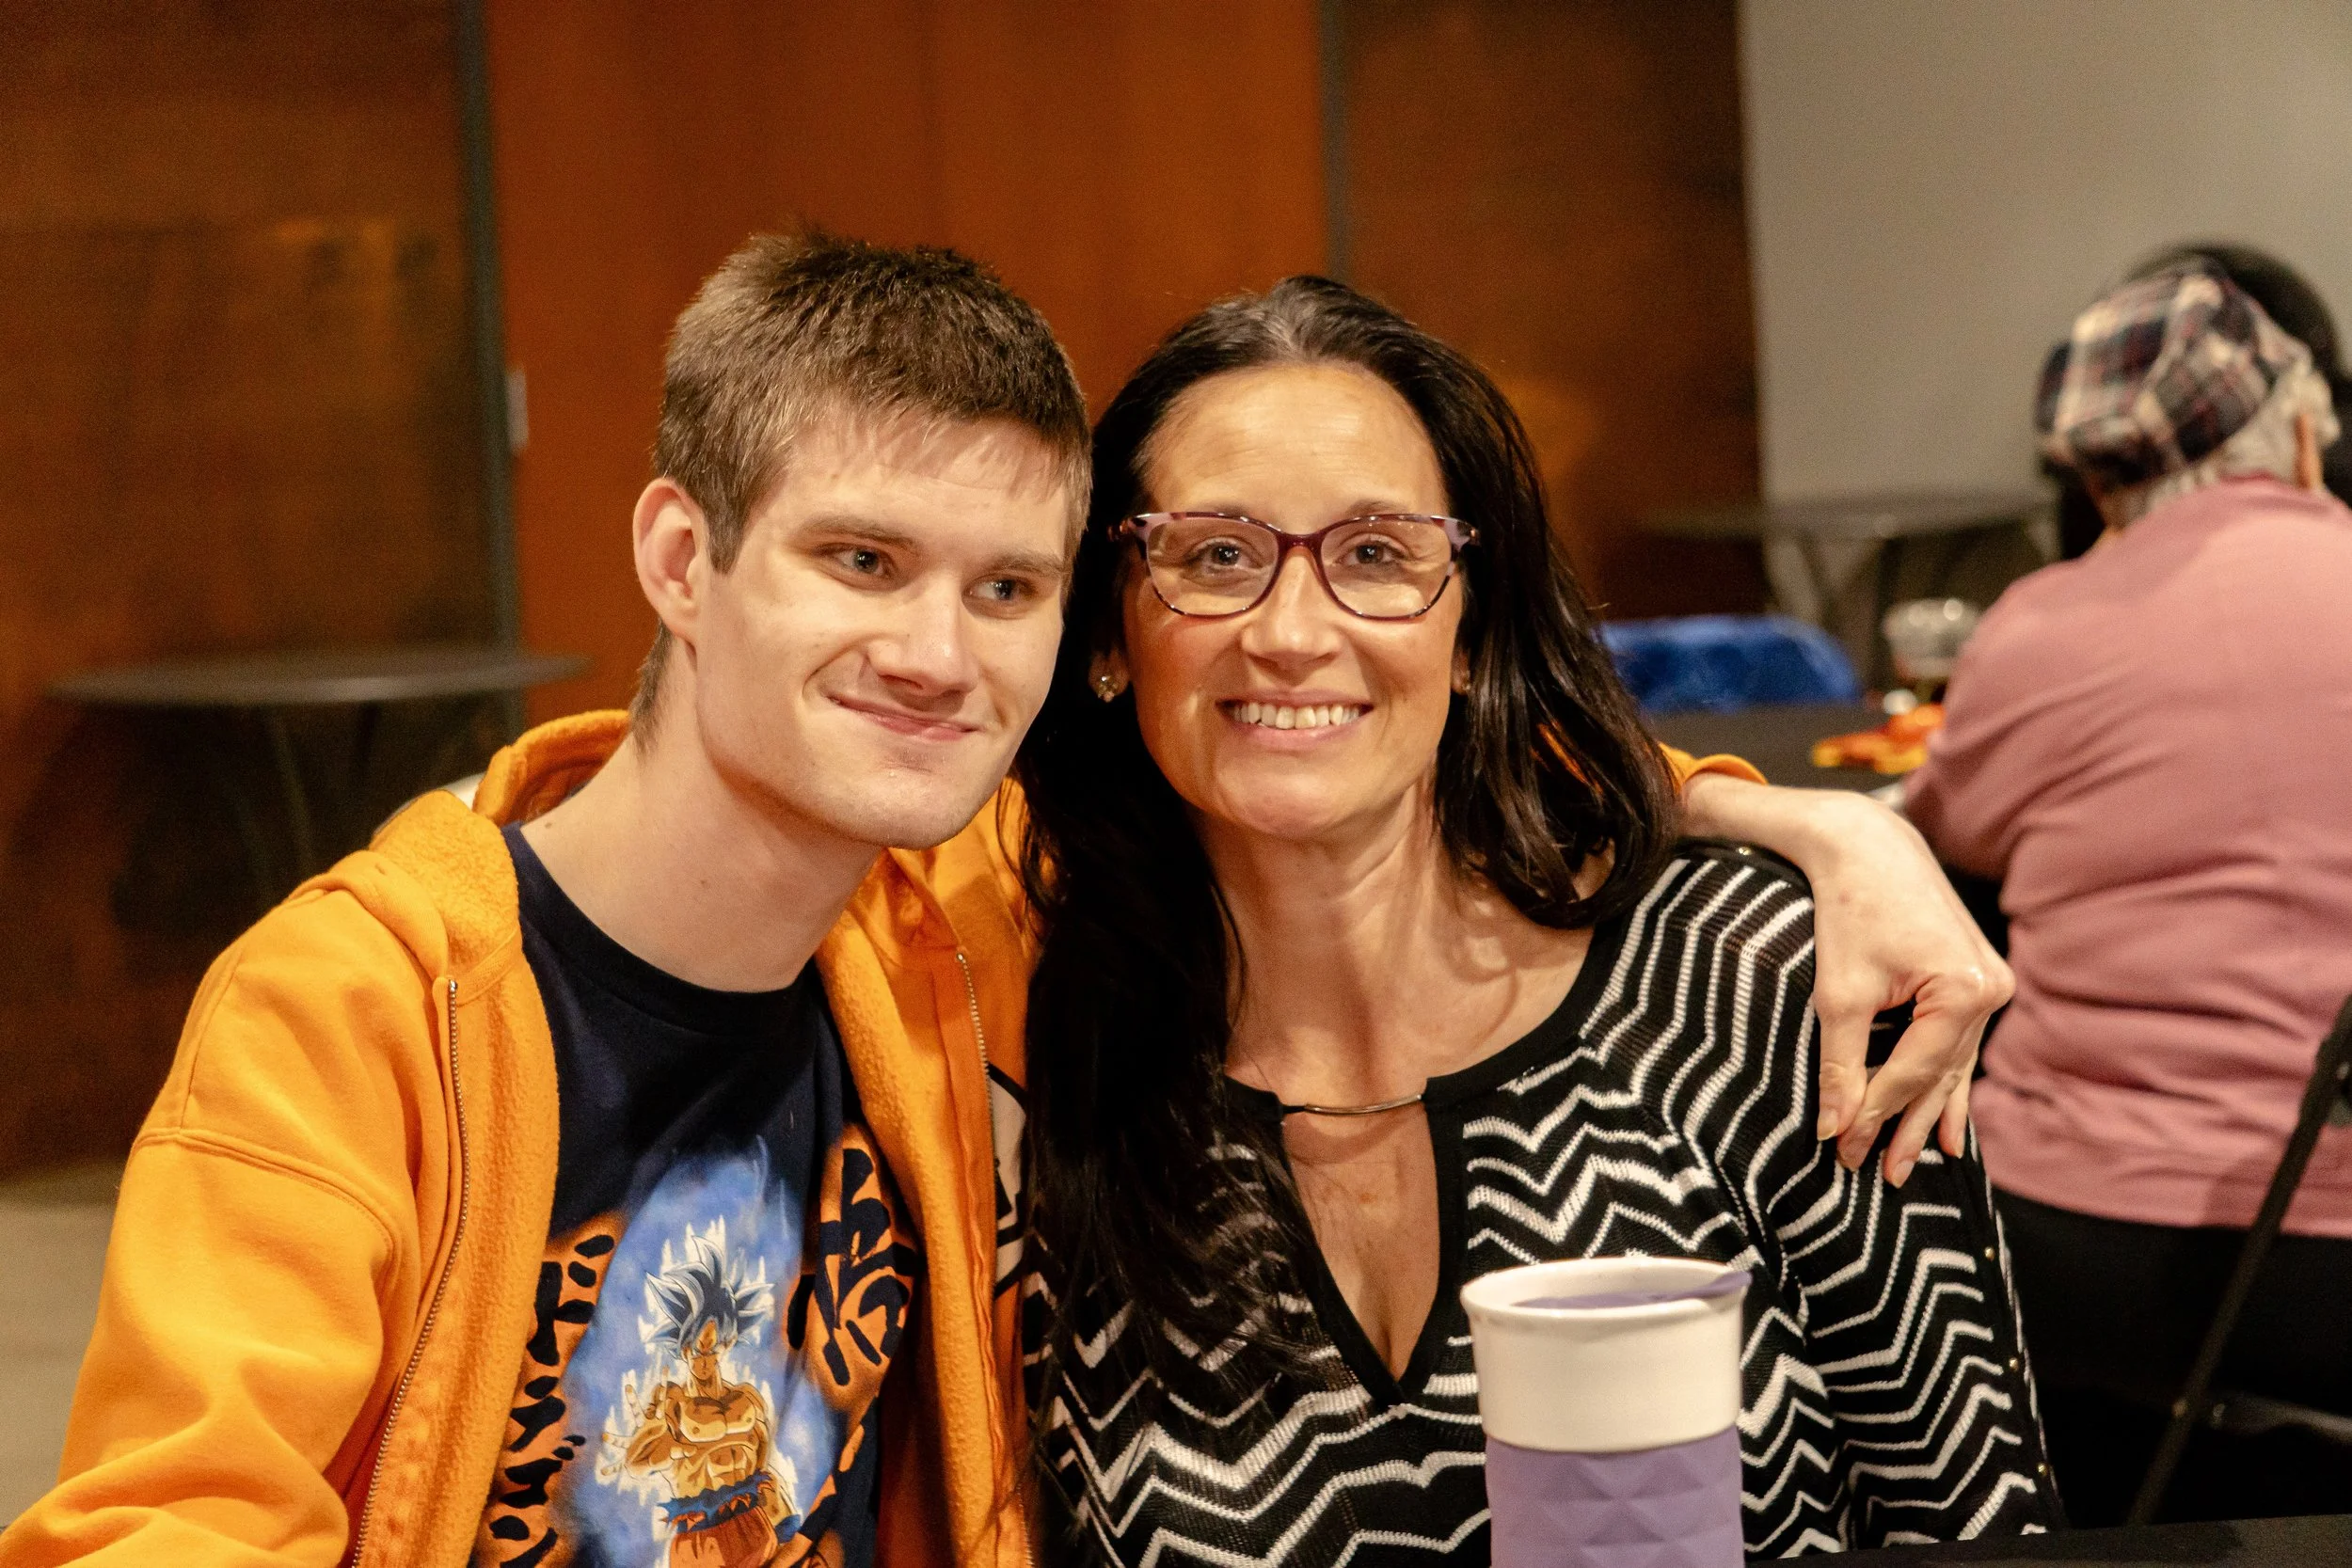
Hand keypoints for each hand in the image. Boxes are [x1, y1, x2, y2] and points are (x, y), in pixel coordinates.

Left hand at [1680, 776, 2012, 1183]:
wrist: (1868, 846)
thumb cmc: (1848, 911)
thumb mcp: (1838, 993)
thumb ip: (1839, 1064)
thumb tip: (1833, 1128)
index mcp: (1963, 992)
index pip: (1912, 1072)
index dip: (1874, 1116)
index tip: (1843, 1152)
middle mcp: (1991, 990)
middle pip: (1941, 1075)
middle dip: (1909, 1126)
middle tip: (1883, 1176)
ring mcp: (1992, 984)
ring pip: (1953, 1062)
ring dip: (1931, 1111)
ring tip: (1919, 1162)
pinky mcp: (1980, 978)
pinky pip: (1960, 1042)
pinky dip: (1946, 1078)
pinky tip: (1952, 1126)